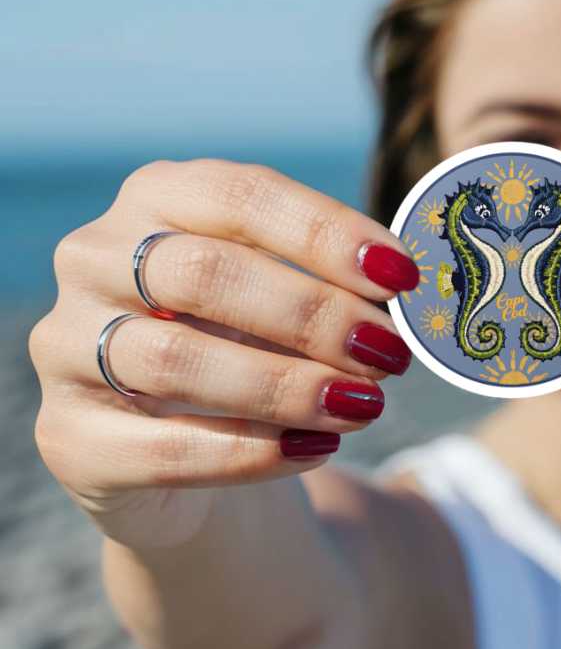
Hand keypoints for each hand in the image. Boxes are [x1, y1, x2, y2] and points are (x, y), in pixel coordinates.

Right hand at [28, 158, 419, 549]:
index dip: (325, 233)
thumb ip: (330, 284)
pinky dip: (253, 452)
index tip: (401, 276)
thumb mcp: (280, 297)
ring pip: (179, 359)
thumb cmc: (244, 344)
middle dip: (313, 315)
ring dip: (289, 386)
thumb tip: (406, 297)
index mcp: (156, 199)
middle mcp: (95, 259)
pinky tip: (316, 447)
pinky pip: (164, 447)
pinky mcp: (70, 437)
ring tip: (365, 405)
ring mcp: (67, 347)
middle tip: (389, 353)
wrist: (178, 444)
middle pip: (206, 272)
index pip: (240, 196)